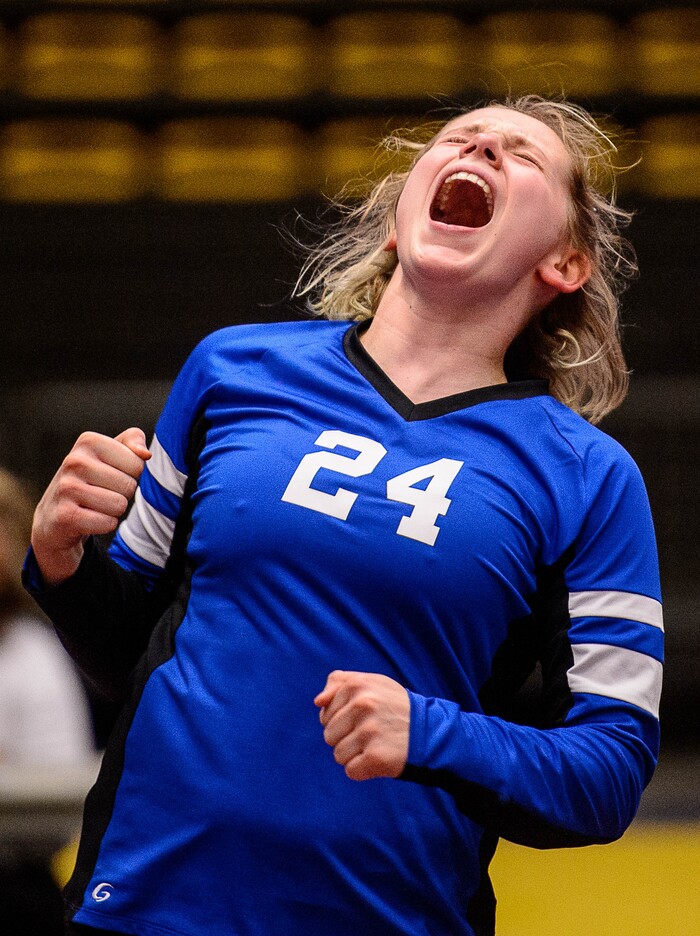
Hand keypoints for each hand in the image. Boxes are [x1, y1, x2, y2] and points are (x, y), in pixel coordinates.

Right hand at [31, 427, 150, 585]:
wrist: (54, 516)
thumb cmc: (91, 480)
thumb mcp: (111, 452)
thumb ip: (133, 440)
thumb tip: (145, 454)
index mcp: (88, 441)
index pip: (137, 463)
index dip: (131, 474)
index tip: (110, 475)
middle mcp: (74, 461)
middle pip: (129, 485)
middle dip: (122, 494)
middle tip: (100, 493)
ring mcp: (66, 488)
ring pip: (119, 505)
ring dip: (113, 511)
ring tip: (94, 505)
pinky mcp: (65, 516)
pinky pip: (108, 523)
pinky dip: (104, 525)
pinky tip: (87, 519)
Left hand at [314, 671, 409, 780]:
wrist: (431, 731)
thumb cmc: (395, 707)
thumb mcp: (372, 683)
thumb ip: (340, 682)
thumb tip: (318, 701)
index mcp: (357, 685)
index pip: (325, 714)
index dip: (342, 720)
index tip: (363, 719)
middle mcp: (362, 705)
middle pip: (329, 735)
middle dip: (347, 738)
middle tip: (372, 733)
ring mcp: (369, 731)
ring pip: (338, 755)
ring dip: (355, 755)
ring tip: (377, 745)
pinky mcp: (375, 756)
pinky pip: (351, 771)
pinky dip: (364, 770)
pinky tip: (381, 758)